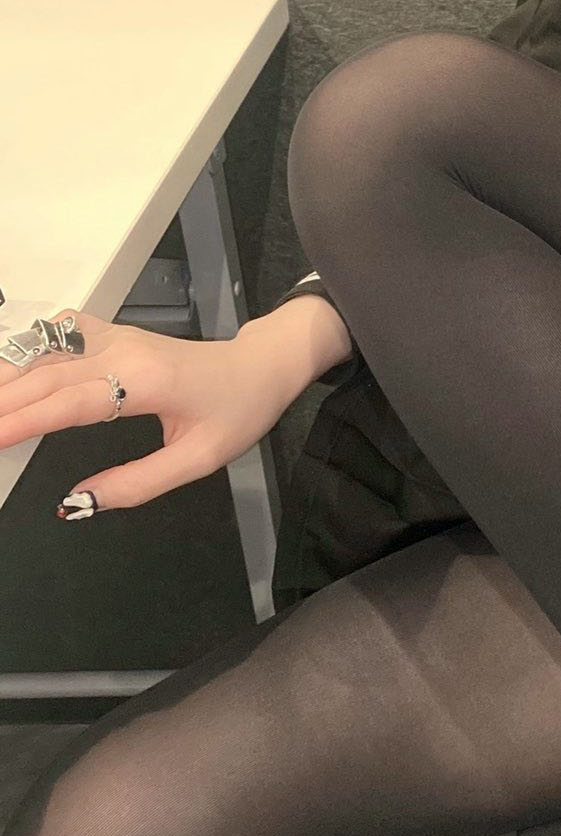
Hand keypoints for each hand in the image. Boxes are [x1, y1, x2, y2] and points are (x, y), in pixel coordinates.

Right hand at [0, 309, 293, 512]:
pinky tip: (11, 367)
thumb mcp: (199, 460)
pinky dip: (28, 348)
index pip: (70, 402)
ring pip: (46, 350)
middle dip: (3, 401)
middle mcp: (124, 351)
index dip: (24, 421)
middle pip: (47, 375)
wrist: (260, 365)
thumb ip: (137, 485)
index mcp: (146, 382)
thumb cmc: (237, 410)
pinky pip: (61, 333)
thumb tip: (79, 502)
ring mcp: (117, 337)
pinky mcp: (114, 334)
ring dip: (8, 374)